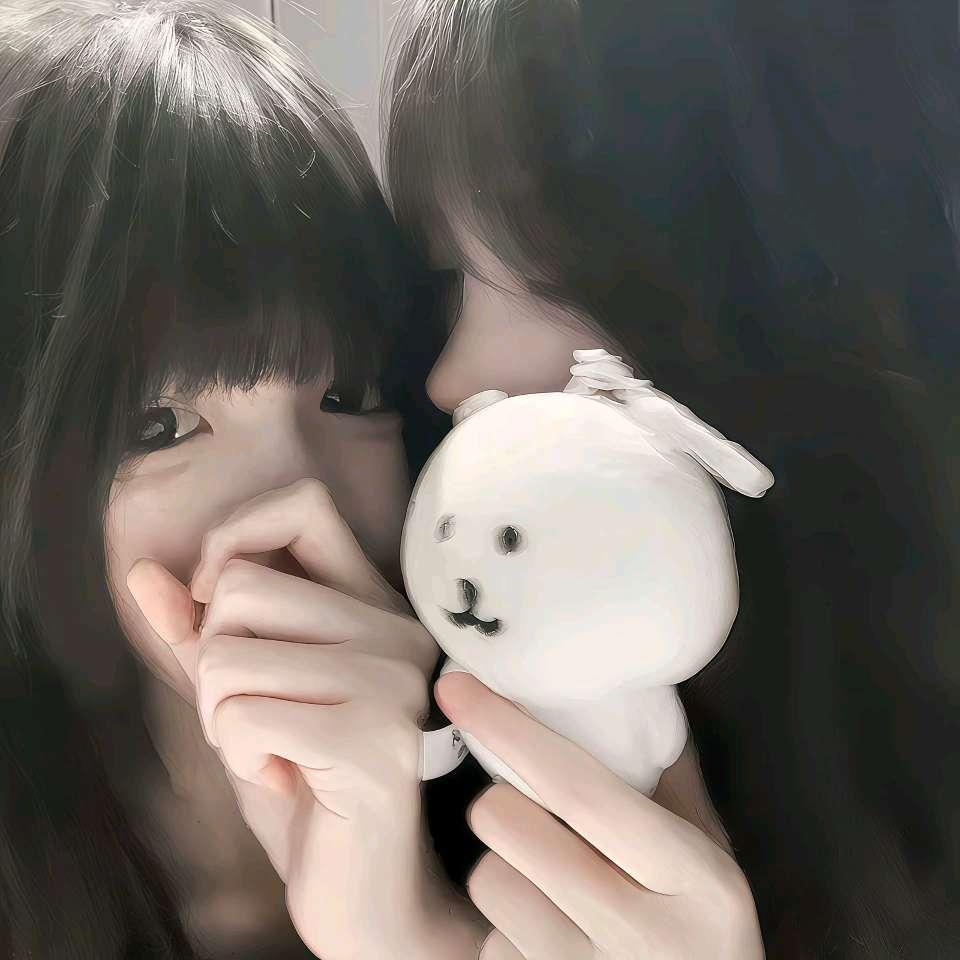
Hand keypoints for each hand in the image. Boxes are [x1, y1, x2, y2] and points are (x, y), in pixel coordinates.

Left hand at [128, 478, 485, 959]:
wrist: (368, 885)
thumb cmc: (308, 782)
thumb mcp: (248, 693)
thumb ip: (199, 632)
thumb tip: (142, 572)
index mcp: (374, 606)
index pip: (303, 506)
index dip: (237, 536)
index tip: (218, 601)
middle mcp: (396, 630)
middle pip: (241, 588)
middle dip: (213, 663)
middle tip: (257, 715)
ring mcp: (392, 681)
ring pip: (229, 655)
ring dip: (223, 718)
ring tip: (277, 751)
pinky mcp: (372, 737)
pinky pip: (242, 715)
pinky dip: (241, 755)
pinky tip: (290, 778)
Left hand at [437, 672, 763, 959]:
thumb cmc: (703, 939)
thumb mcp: (710, 864)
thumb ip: (670, 784)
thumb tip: (629, 697)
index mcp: (694, 878)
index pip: (579, 786)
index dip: (509, 729)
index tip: (457, 687)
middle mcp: (645, 937)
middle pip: (507, 822)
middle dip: (504, 805)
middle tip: (532, 819)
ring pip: (488, 880)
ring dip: (504, 873)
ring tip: (550, 893)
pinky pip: (488, 945)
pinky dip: (505, 935)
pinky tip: (546, 945)